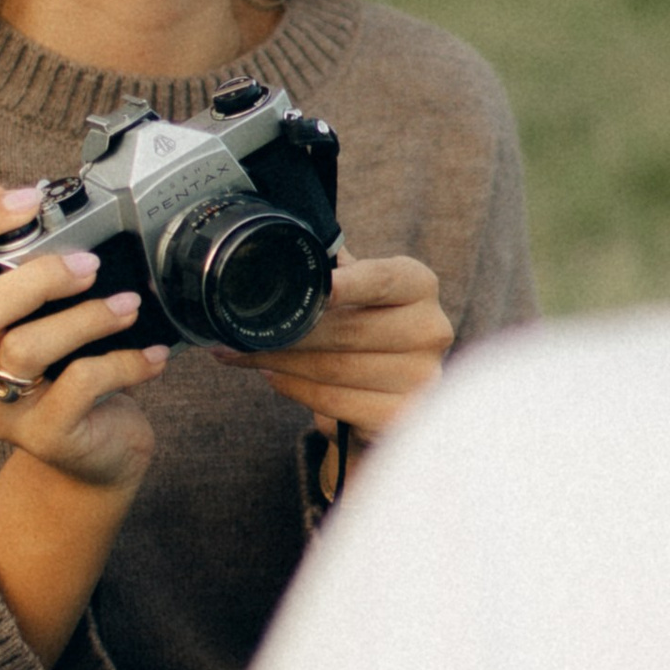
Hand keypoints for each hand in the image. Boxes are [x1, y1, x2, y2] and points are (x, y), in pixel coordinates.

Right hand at [0, 180, 166, 499]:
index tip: (28, 199)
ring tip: (130, 307)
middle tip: (89, 266)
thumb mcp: (52, 315)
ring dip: (85, 318)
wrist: (99, 459)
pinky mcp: (44, 437)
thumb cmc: (76, 378)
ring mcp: (4, 407)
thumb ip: (25, 257)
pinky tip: (154, 355)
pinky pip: (79, 388)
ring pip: (24, 349)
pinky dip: (124, 363)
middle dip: (35, 278)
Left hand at [233, 250, 452, 442]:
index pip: (384, 280)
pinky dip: (295, 388)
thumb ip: (333, 272)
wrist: (381, 393)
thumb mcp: (354, 293)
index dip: (351, 283)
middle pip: (350, 330)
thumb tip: (283, 254)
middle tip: (238, 332)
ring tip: (242, 354)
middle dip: (288, 332)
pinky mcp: (398, 415)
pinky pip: (334, 400)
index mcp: (419, 286)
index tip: (321, 284)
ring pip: (335, 368)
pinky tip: (273, 376)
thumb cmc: (361, 330)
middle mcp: (431, 330)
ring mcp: (420, 378)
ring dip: (279, 361)